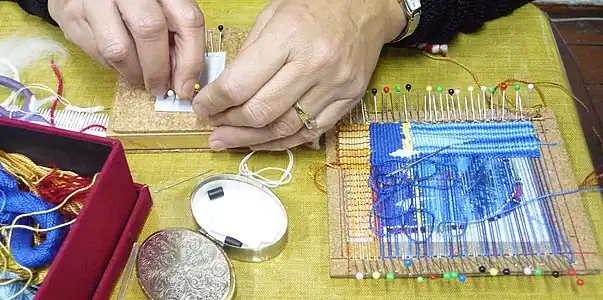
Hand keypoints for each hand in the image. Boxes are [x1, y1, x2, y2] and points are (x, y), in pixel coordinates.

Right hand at [48, 0, 204, 97]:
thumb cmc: (136, 2)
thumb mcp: (162, 9)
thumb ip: (177, 35)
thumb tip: (183, 79)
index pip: (187, 20)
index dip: (190, 59)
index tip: (186, 85)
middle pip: (149, 30)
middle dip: (157, 70)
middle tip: (160, 87)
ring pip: (118, 49)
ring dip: (134, 73)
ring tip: (140, 77)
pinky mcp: (71, 13)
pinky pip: (97, 52)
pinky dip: (113, 65)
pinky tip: (120, 60)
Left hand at [192, 0, 406, 150]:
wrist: (366, 9)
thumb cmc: (316, 6)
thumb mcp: (273, 15)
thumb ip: (249, 54)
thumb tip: (223, 90)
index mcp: (289, 37)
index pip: (240, 83)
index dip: (214, 101)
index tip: (202, 106)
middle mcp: (313, 65)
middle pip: (260, 111)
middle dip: (229, 123)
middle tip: (213, 125)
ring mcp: (334, 86)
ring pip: (284, 128)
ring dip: (250, 139)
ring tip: (228, 140)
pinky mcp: (348, 101)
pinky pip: (309, 133)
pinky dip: (281, 142)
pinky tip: (261, 142)